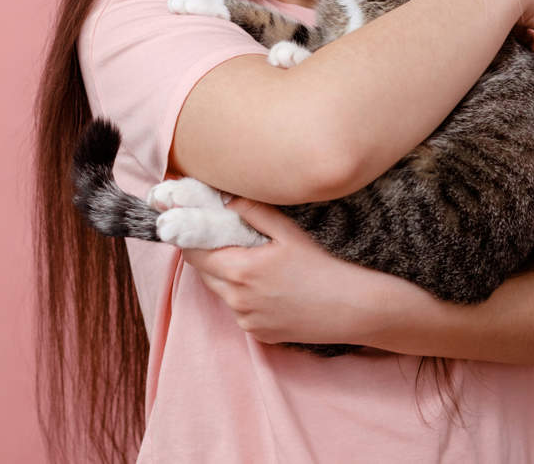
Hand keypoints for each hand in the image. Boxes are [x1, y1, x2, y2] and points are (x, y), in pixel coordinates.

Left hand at [180, 196, 398, 345]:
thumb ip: (253, 212)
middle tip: (223, 236)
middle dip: (208, 253)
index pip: (194, 252)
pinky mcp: (258, 335)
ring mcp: (246, 321)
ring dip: (227, 275)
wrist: (350, 308)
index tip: (183, 221)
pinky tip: (272, 286)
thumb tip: (226, 200)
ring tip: (255, 261)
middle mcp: (237, 300)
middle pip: (205, 272)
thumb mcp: (288, 232)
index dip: (187, 235)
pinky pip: (241, 310)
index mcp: (240, 270)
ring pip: (222, 292)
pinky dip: (245, 296)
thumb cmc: (322, 266)